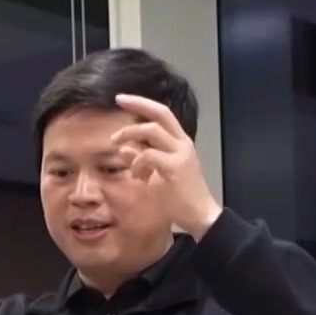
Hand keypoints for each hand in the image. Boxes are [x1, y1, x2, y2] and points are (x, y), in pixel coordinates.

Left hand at [110, 95, 221, 238]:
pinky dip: (136, 161)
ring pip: (152, 130)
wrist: (199, 215)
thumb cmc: (179, 197)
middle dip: (138, 103)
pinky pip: (149, 155)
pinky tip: (135, 174)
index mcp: (179, 142)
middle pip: (161, 113)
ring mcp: (180, 154)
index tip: (122, 99)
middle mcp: (182, 143)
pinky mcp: (175, 167)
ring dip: (130, 134)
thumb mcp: (155, 175)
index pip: (162, 114)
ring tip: (116, 144)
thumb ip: (141, 160)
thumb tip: (123, 149)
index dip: (142, 104)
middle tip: (118, 100)